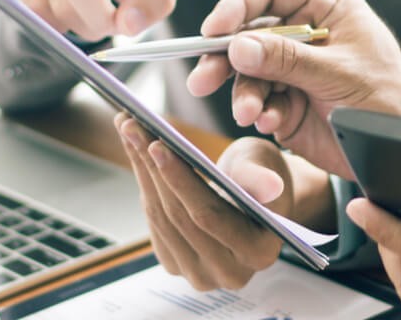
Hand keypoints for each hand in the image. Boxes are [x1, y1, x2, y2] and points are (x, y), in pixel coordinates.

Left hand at [113, 113, 335, 289]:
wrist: (256, 197)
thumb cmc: (265, 175)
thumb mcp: (266, 164)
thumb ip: (261, 177)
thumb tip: (271, 186)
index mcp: (259, 252)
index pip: (210, 217)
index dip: (181, 181)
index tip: (156, 144)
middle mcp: (229, 273)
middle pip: (179, 218)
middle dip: (153, 168)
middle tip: (132, 126)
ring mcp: (200, 274)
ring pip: (160, 218)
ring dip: (141, 171)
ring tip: (129, 129)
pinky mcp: (176, 264)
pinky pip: (153, 222)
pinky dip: (144, 183)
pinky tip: (136, 152)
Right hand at [187, 0, 400, 178]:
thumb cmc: (391, 99)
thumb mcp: (341, 73)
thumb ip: (289, 60)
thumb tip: (238, 46)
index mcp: (325, 8)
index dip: (237, 6)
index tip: (215, 29)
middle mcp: (304, 35)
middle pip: (248, 34)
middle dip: (224, 58)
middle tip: (203, 80)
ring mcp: (294, 70)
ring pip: (250, 73)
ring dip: (244, 93)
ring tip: (249, 114)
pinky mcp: (288, 104)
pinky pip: (261, 103)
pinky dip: (260, 112)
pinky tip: (270, 122)